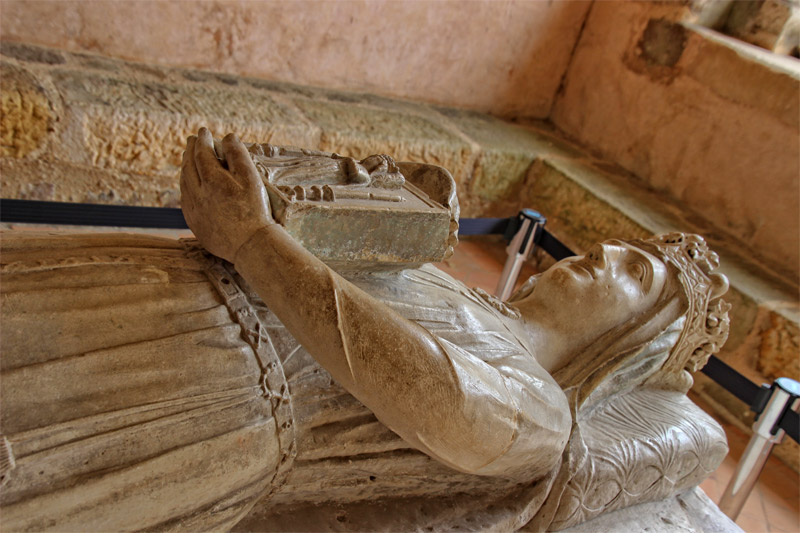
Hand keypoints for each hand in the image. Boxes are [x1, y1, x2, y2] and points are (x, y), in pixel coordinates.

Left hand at [180, 128, 274, 262]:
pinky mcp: (195, 225)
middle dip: (190, 150)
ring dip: (185, 168)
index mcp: (212, 180)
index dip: (203, 140)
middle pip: (188, 166)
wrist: (250, 245)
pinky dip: (185, 187)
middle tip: (193, 140)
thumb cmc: (255, 211)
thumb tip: (228, 137)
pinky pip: (185, 201)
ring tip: (188, 159)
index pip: (202, 153)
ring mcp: (195, 210)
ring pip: (184, 184)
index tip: (204, 131)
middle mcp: (198, 194)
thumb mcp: (252, 179)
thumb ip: (239, 155)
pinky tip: (189, 185)